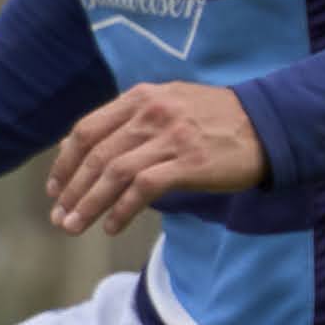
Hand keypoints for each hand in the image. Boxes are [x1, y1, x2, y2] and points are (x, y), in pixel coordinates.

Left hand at [45, 80, 262, 234]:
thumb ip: (130, 121)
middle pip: (95, 155)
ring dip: (88, 204)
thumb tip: (87, 150)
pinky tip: (111, 225)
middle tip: (59, 217)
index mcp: (139, 98)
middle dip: (71, 190)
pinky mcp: (189, 162)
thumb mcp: (168, 104)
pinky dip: (122, 209)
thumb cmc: (215, 119)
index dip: (64, 162)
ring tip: (75, 226)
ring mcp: (169, 137)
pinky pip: (143, 188)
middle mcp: (149, 114)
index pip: (86, 130)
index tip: (54, 189)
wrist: (270, 123)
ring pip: (113, 173)